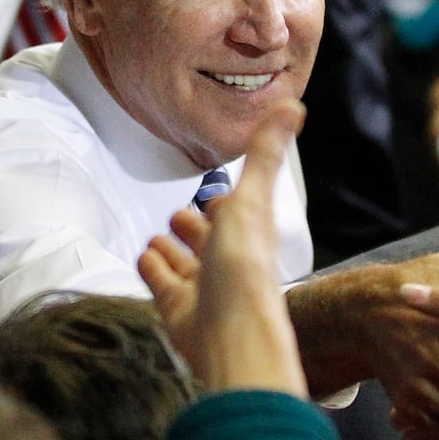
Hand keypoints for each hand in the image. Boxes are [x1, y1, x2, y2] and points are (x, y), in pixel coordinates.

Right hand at [139, 99, 308, 396]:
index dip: (226, 202)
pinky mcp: (177, 310)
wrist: (230, 335)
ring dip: (171, 248)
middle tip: (181, 214)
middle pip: (206, 239)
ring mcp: (201, 288)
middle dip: (193, 225)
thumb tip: (293, 104)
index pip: (235, 213)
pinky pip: (160, 283)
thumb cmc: (245, 269)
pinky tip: (145, 259)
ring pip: (182, 262)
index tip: (218, 193)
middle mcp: (226, 262)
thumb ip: (264, 153)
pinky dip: (153, 269)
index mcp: (248, 234)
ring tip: (160, 237)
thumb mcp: (252, 199)